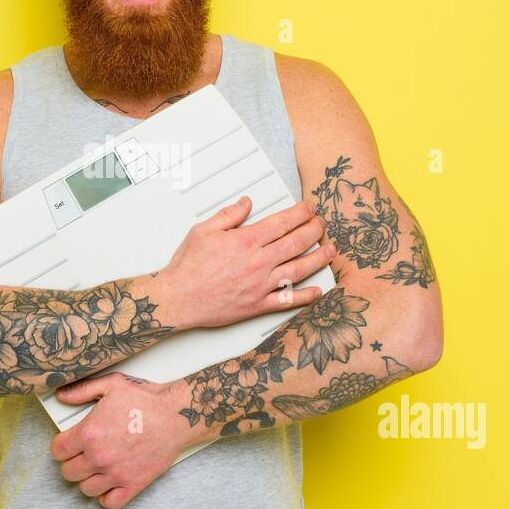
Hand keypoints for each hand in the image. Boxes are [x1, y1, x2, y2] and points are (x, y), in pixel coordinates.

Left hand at [49, 373, 197, 508]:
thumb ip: (82, 391)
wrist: (176, 416)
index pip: (58, 451)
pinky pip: (110, 503)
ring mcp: (116, 474)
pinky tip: (109, 484)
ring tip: (95, 468)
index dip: (61, 446)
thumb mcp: (111, 385)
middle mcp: (99, 457)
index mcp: (89, 433)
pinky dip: (106, 496)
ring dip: (88, 479)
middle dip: (72, 462)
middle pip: (69, 472)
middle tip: (81, 455)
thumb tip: (61, 395)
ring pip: (86, 489)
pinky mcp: (133, 484)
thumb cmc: (147, 400)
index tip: (67, 444)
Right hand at [160, 197, 334, 329]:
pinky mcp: (257, 305)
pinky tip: (317, 290)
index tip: (308, 208)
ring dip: (318, 258)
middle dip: (314, 230)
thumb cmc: (188, 267)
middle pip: (296, 242)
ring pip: (299, 269)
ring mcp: (260, 285)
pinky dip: (305, 296)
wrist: (178, 298)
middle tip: (321, 224)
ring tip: (330, 250)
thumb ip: (228, 215)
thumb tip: (246, 203)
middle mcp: (258, 262)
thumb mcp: (203, 231)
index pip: (282, 223)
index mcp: (245, 241)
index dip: (300, 213)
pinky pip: (287, 301)